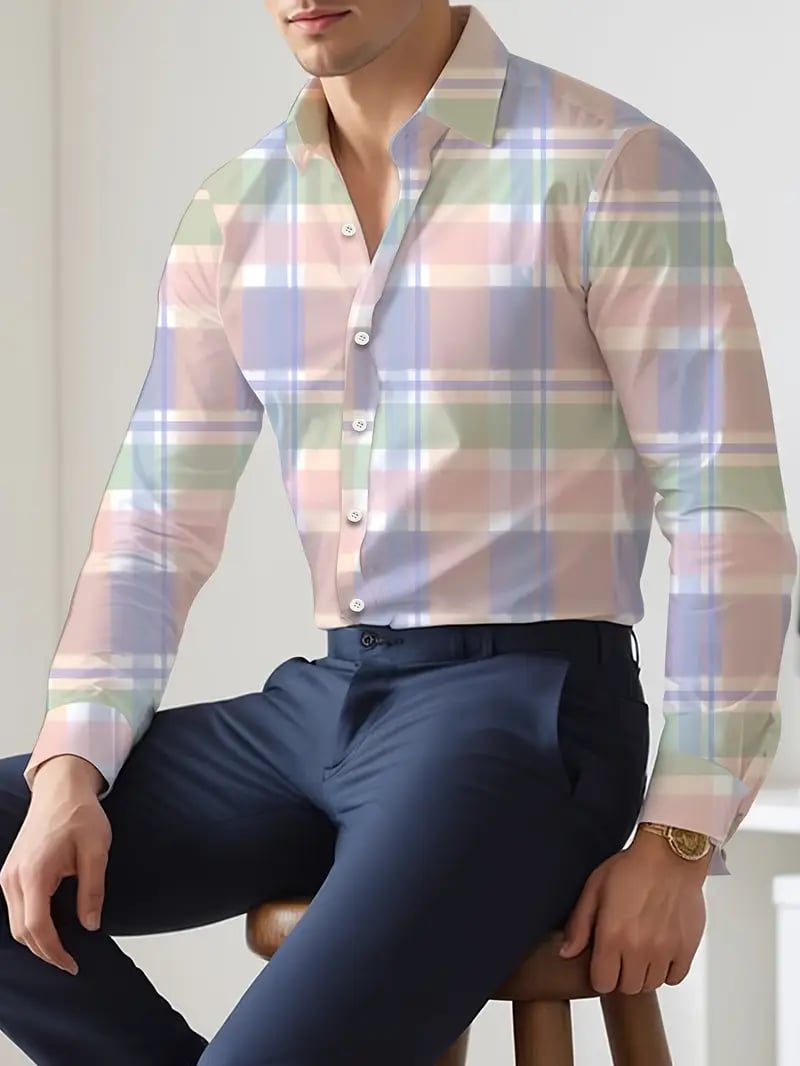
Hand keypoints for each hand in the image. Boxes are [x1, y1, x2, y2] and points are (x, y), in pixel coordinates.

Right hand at [0, 756, 110, 974]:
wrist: (61, 789)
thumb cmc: (80, 815)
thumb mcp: (97, 850)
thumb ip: (92, 890)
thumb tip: (90, 925)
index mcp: (34, 873)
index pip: (36, 927)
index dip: (54, 951)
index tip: (72, 964)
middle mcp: (13, 877)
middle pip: (21, 931)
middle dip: (45, 951)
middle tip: (70, 962)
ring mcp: (8, 874)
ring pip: (15, 923)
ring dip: (36, 940)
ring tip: (62, 949)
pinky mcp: (10, 872)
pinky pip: (15, 908)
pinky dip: (30, 924)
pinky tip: (50, 927)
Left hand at [558, 829, 707, 993]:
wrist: (670, 856)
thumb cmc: (631, 868)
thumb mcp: (594, 888)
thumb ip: (579, 924)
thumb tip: (567, 952)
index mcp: (612, 935)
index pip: (602, 983)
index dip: (600, 974)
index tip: (602, 962)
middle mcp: (639, 949)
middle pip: (627, 987)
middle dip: (621, 974)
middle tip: (622, 953)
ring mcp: (665, 952)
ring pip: (651, 984)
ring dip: (644, 972)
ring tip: (642, 948)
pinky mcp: (686, 949)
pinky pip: (675, 977)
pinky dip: (667, 969)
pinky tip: (660, 949)